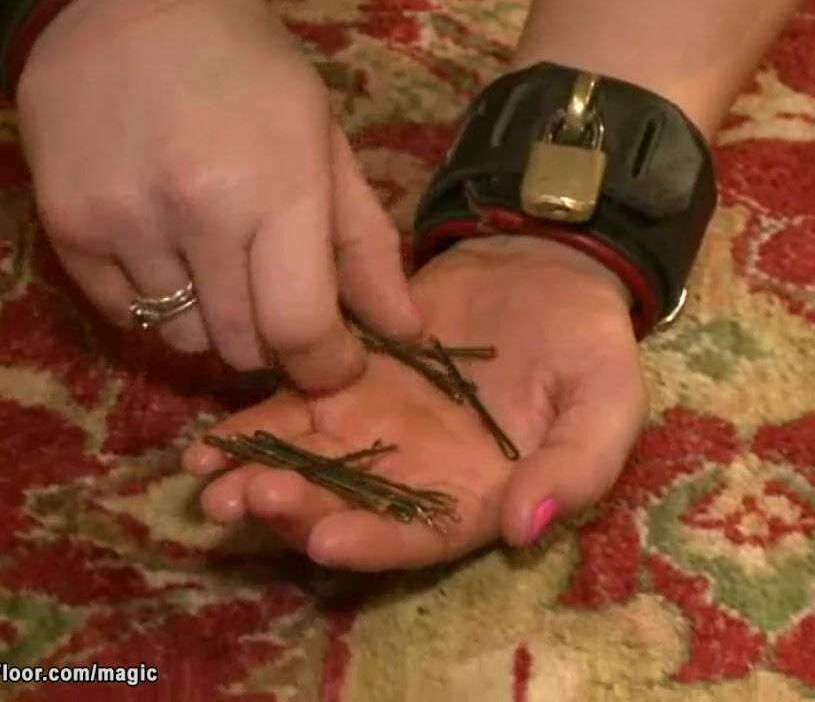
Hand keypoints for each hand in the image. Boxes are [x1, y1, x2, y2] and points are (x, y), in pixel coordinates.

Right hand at [17, 0, 418, 388]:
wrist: (120, 2)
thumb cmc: (247, 70)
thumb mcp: (323, 141)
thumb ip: (365, 243)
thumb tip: (406, 332)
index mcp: (278, 187)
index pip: (300, 329)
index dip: (325, 366)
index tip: (334, 362)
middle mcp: (199, 213)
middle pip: (242, 346)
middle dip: (273, 340)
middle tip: (275, 297)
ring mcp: (125, 223)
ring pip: (183, 339)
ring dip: (212, 321)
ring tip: (215, 258)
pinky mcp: (67, 229)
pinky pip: (126, 316)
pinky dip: (156, 302)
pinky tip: (165, 246)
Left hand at [181, 236, 647, 570]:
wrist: (551, 270)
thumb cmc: (589, 346)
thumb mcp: (608, 403)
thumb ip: (577, 467)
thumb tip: (524, 529)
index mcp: (478, 497)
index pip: (421, 537)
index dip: (375, 543)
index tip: (327, 541)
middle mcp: (418, 477)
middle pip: (349, 508)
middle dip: (294, 510)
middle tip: (242, 501)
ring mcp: (378, 430)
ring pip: (310, 464)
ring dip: (257, 477)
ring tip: (209, 481)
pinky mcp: (348, 380)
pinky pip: (293, 410)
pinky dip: (250, 429)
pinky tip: (207, 443)